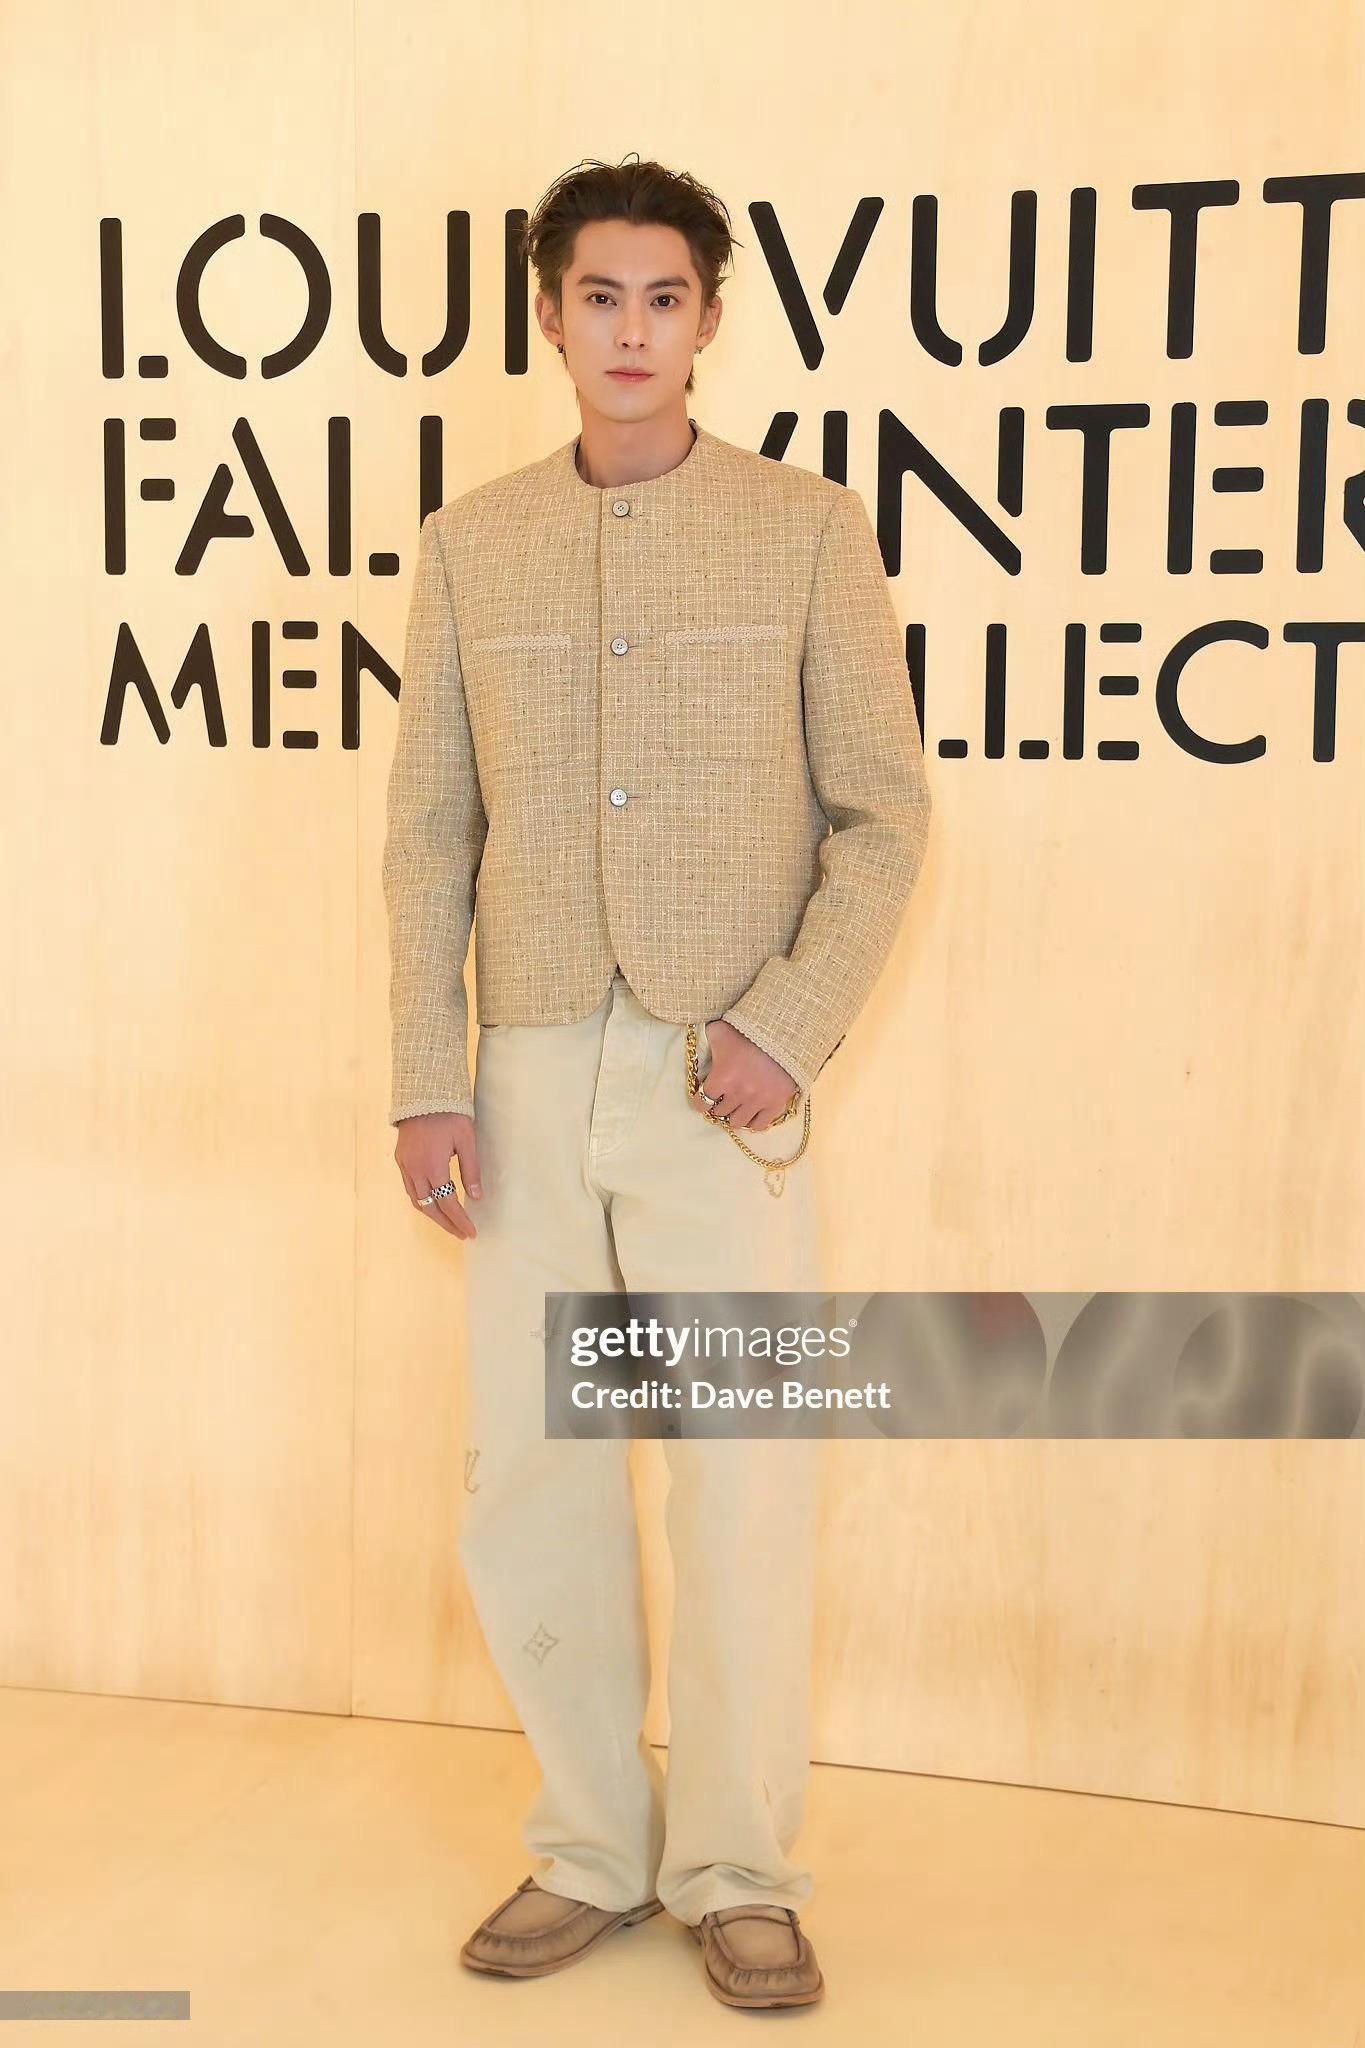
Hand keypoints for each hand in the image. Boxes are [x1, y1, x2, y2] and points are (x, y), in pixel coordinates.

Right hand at [394, 1111, 482, 1239]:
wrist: (423, 1093)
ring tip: (449, 1222)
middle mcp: (415, 1170)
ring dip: (432, 1214)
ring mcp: (405, 1165)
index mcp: (433, 1167)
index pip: (448, 1203)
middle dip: (446, 1223)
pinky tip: (432, 1202)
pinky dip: (422, 1200)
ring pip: (416, 1200)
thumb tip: (476, 1196)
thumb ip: (471, 1170)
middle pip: (430, 1208)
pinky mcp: (401, 1159)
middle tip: (461, 1233)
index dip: (460, 1220)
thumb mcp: (467, 1140)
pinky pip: (410, 1188)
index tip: (471, 1232)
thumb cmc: (449, 1114)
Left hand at [692, 1019, 799, 1132]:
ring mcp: (758, 1101)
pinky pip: (760, 1125)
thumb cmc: (750, 1031)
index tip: (704, 1097)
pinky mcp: (776, 1104)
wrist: (784, 1033)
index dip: (700, 1100)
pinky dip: (753, 1121)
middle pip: (720, 1112)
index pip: (702, 1102)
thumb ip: (705, 1039)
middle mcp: (738, 1094)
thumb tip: (696, 1041)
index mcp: (722, 1078)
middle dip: (718, 1105)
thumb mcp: (720, 1030)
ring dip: (734, 1114)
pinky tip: (752, 1113)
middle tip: (722, 1098)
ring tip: (737, 1106)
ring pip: (738, 1122)